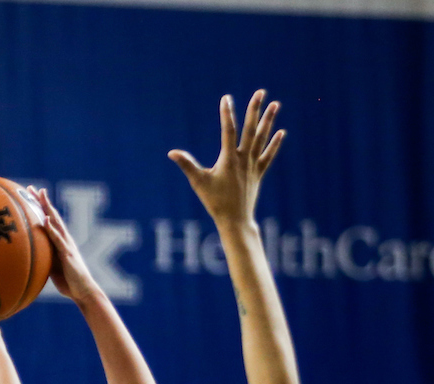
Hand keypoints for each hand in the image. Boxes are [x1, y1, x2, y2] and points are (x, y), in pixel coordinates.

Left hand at [30, 187, 100, 304]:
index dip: (40, 208)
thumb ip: (45, 257)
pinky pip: (57, 239)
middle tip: (31, 188)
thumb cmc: (68, 282)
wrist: (83, 292)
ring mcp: (66, 245)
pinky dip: (51, 228)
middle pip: (52, 216)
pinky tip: (44, 219)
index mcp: (61, 242)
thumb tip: (31, 256)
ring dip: (47, 208)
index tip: (30, 195)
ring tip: (40, 195)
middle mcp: (65, 239)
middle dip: (42, 201)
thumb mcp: (53, 267)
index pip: (49, 220)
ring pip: (56, 222)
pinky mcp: (67, 253)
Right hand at [168, 90, 283, 226]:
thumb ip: (187, 165)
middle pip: (250, 130)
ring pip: (262, 139)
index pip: (228, 131)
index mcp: (229, 160)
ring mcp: (253, 166)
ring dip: (268, 121)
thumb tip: (172, 152)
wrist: (235, 221)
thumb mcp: (199, 183)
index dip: (227, 113)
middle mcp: (244, 160)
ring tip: (275, 104)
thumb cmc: (215, 203)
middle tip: (260, 92)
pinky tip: (281, 132)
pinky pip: (268, 156)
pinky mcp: (258, 174)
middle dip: (254, 110)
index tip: (226, 98)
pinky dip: (274, 144)